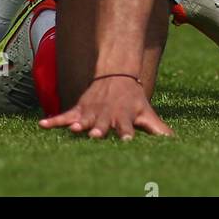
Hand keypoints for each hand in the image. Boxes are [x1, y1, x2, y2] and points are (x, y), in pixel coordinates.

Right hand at [39, 75, 172, 140]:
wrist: (116, 75)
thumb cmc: (133, 100)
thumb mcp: (147, 113)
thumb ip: (159, 130)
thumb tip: (175, 142)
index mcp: (124, 117)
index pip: (127, 127)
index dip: (126, 133)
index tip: (127, 140)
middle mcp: (107, 114)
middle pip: (103, 123)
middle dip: (99, 128)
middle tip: (94, 134)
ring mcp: (92, 111)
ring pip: (84, 118)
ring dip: (79, 123)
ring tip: (74, 128)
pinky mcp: (79, 109)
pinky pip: (65, 115)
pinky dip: (54, 120)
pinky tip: (42, 125)